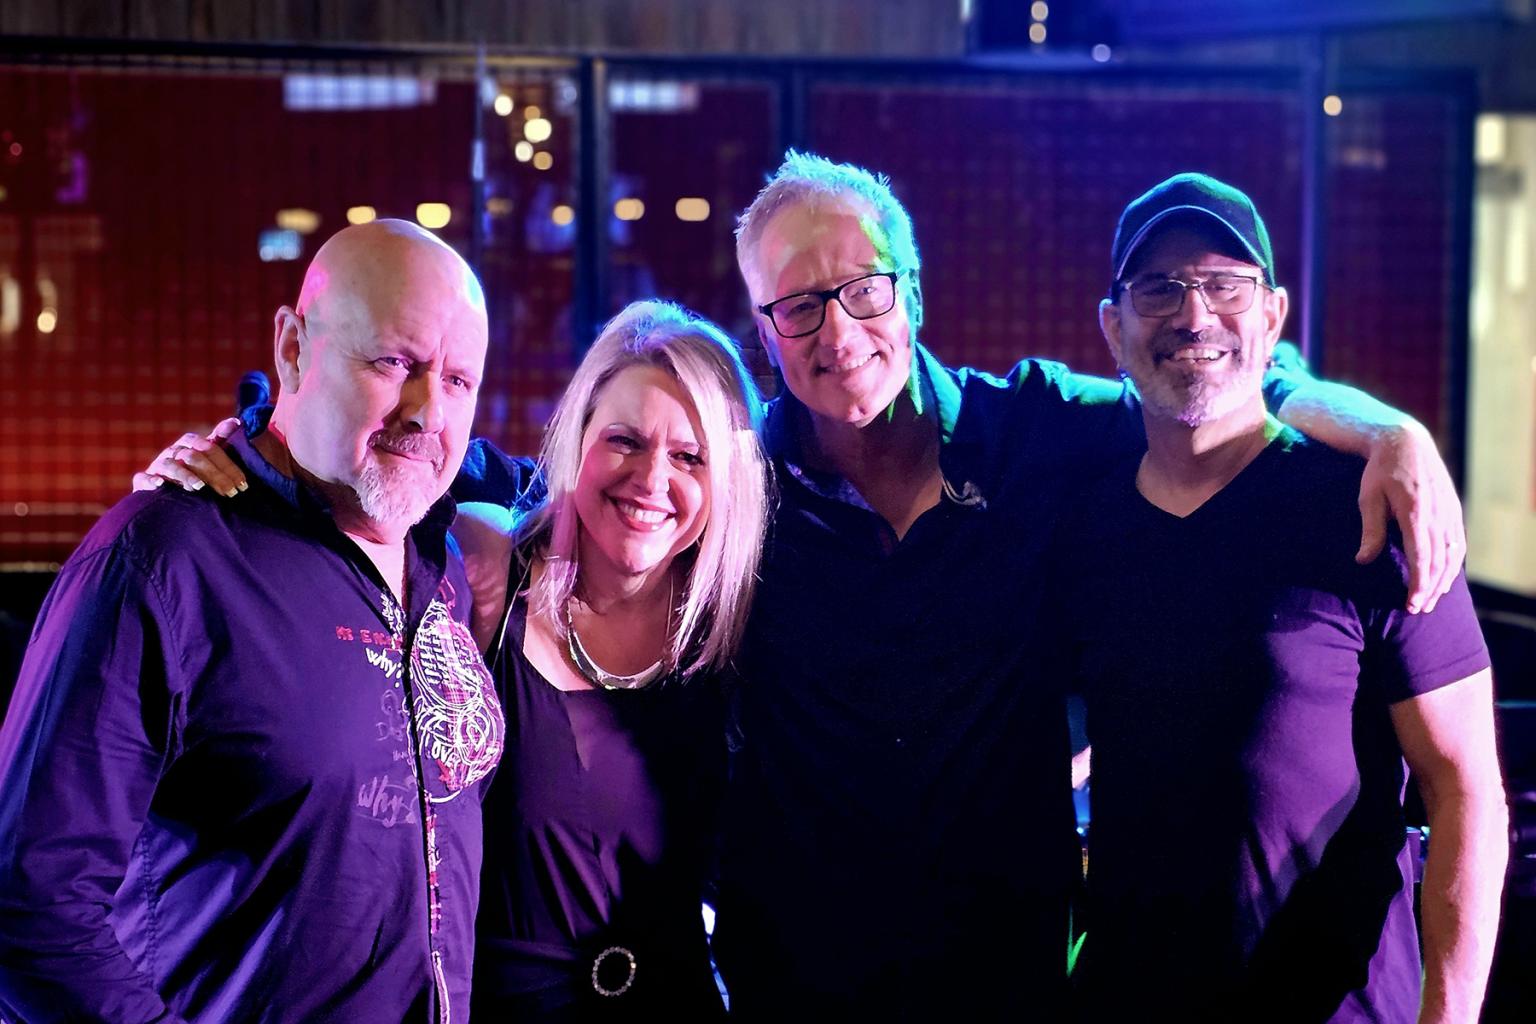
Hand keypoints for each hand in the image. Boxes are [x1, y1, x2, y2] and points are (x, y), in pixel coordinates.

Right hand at [132, 418, 247, 497]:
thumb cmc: (193, 469)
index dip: (228, 466)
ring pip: (170, 466)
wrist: (165, 486)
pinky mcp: (143, 480)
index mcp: (190, 443)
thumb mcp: (207, 454)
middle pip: (194, 458)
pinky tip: (160, 485)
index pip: (210, 449)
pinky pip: (143, 478)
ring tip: (199, 487)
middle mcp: (173, 451)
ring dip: (185, 476)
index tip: (243, 483)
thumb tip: (236, 421)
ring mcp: (157, 465)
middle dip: (214, 475)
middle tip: (229, 491)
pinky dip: (150, 481)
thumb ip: (220, 439)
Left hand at [1355, 421, 1464, 613]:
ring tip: (1431, 600)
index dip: (1419, 585)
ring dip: (1444, 581)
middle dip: (1430, 589)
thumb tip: (1363, 560)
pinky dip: (1453, 564)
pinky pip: (1458, 543)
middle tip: (1418, 610)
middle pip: (1440, 562)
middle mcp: (1438, 514)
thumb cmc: (1380, 472)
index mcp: (1416, 513)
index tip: (1411, 605)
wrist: (1405, 443)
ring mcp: (1450, 512)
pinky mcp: (1454, 509)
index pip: (1422, 558)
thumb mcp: (1369, 498)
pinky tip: (1444, 578)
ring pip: (1453, 555)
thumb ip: (1370, 530)